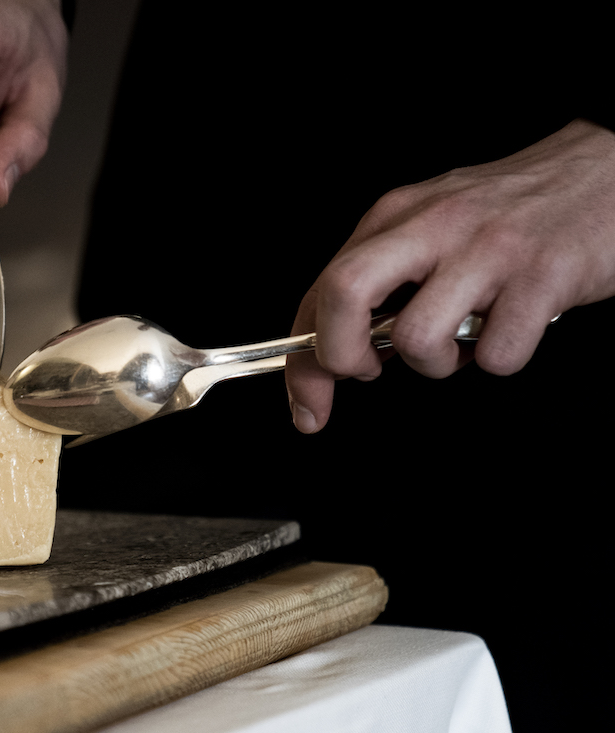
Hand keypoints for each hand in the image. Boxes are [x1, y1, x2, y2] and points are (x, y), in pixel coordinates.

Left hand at [286, 119, 614, 432]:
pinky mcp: (544, 275)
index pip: (320, 291)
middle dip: (340, 357)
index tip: (307, 406)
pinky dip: (499, 360)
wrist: (607, 172)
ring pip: (416, 337)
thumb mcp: (431, 226)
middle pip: (345, 293)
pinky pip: (497, 355)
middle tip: (369, 373)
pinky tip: (513, 329)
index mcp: (395, 216)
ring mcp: (488, 249)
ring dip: (435, 364)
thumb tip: (338, 352)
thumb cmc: (512, 213)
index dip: (303, 362)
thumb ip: (384, 278)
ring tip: (463, 342)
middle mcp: (433, 225)